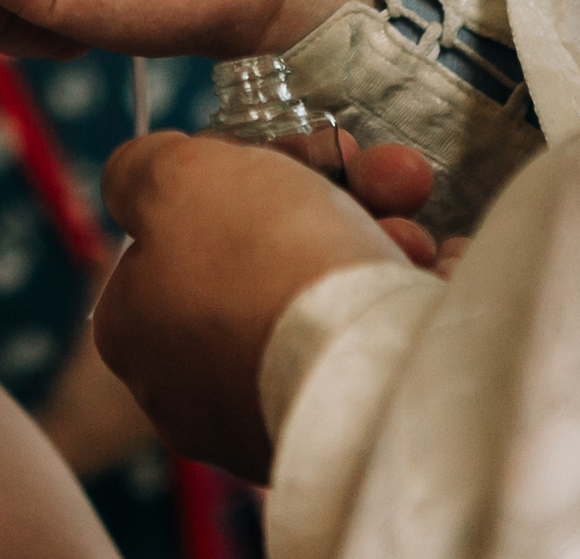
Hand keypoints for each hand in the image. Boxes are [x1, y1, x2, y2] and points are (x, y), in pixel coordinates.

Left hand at [91, 134, 404, 479]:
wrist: (367, 368)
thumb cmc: (259, 260)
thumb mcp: (173, 177)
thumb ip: (138, 169)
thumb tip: (136, 176)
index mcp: (137, 330)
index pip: (171, 236)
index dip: (229, 178)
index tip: (279, 148)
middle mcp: (194, 385)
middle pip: (260, 259)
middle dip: (326, 200)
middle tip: (375, 171)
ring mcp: (272, 413)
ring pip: (327, 297)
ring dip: (379, 240)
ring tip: (414, 230)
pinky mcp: (348, 430)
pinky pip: (380, 343)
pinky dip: (413, 296)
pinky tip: (443, 268)